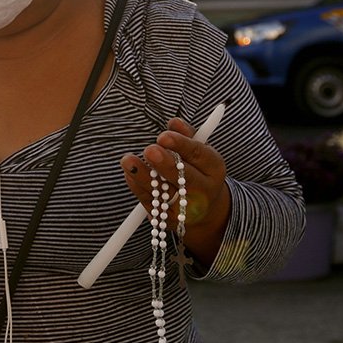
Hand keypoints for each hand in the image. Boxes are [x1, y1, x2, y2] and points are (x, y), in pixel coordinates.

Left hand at [120, 117, 230, 238]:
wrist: (205, 209)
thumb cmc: (198, 171)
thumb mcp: (200, 153)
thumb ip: (187, 136)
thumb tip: (174, 122)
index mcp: (214, 169)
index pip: (199, 155)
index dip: (181, 145)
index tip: (163, 135)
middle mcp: (204, 191)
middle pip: (184, 178)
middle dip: (166, 164)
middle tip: (149, 150)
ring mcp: (187, 208)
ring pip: (164, 193)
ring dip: (143, 176)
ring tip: (128, 160)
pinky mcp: (170, 220)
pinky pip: (151, 203)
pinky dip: (138, 187)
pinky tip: (129, 174)